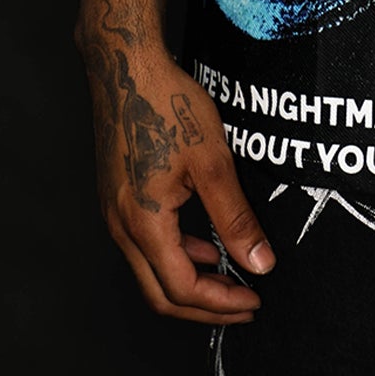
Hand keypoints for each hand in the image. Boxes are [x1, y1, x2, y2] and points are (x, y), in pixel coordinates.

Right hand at [81, 23, 272, 324]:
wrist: (124, 67)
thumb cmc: (167, 105)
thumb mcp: (213, 162)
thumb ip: (235, 218)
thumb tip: (260, 264)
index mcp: (144, 223)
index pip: (182, 289)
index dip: (221, 304)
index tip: (254, 302)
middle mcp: (121, 226)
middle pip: (160, 294)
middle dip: (204, 308)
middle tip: (244, 305)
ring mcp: (114, 213)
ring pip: (150, 272)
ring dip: (190, 282)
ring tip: (230, 277)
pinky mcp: (116, 198)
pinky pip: (144, 246)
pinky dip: (176, 256)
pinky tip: (203, 242)